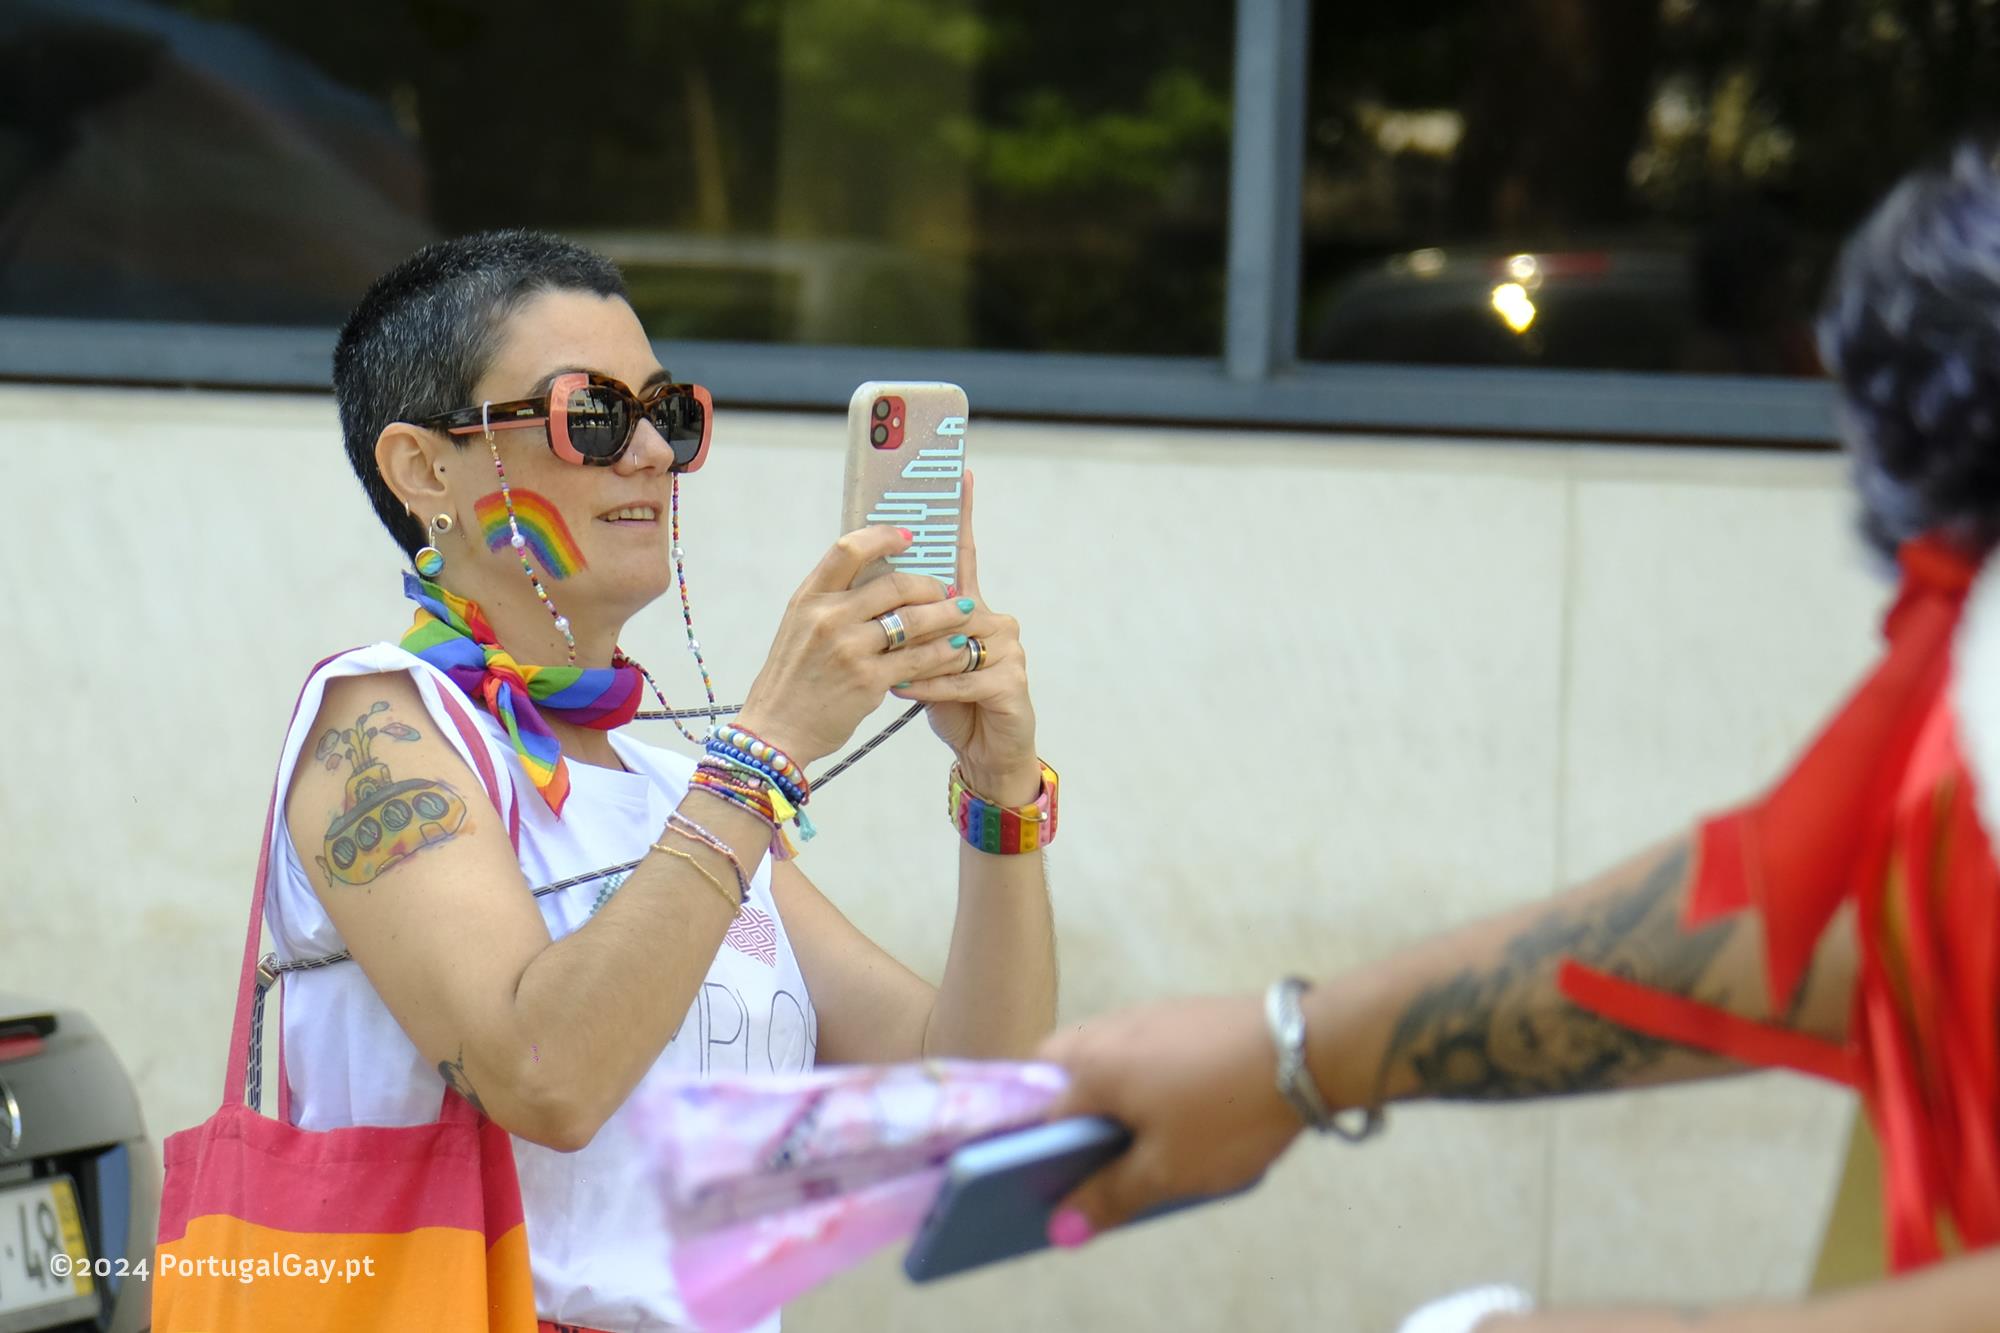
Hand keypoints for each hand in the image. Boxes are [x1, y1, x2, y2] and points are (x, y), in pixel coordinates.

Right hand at [734, 526, 980, 766]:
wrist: (776, 729)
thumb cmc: (794, 677)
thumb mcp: (801, 627)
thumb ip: (834, 602)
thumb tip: (881, 579)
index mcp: (809, 598)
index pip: (849, 549)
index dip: (883, 536)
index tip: (908, 537)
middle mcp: (828, 617)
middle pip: (894, 584)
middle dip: (929, 584)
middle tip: (946, 588)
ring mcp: (848, 648)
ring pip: (913, 620)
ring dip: (945, 614)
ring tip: (963, 612)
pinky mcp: (868, 680)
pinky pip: (917, 659)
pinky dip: (942, 651)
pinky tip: (956, 647)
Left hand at [887, 471, 1040, 804]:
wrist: (986, 756)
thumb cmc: (947, 703)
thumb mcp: (919, 658)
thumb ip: (907, 624)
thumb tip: (871, 586)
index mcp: (972, 608)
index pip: (963, 554)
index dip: (962, 515)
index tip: (961, 474)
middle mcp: (995, 620)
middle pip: (949, 602)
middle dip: (912, 616)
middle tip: (876, 625)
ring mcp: (1009, 650)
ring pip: (952, 641)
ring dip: (914, 659)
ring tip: (885, 674)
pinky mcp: (1013, 682)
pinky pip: (962, 677)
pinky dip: (928, 687)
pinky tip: (903, 692)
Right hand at [1036, 994, 1303, 1242]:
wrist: (1305, 1048)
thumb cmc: (1227, 1113)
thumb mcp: (1168, 1170)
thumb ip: (1111, 1196)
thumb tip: (1062, 1228)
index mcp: (1091, 1068)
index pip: (1035, 1110)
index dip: (1034, 1149)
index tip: (1046, 1178)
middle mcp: (1107, 1031)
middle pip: (1057, 1066)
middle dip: (1058, 1105)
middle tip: (1082, 1152)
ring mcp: (1145, 1014)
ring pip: (1098, 1051)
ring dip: (1098, 1087)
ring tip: (1129, 1136)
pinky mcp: (1180, 1012)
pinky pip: (1135, 1044)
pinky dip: (1134, 1073)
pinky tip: (1171, 1106)